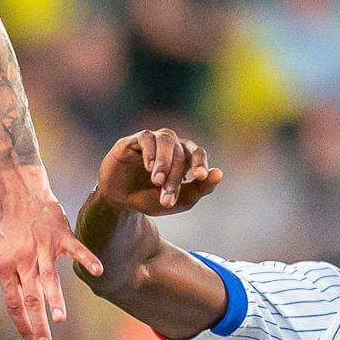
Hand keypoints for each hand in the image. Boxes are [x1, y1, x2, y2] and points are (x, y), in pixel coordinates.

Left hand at [0, 165, 106, 339]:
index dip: (22, 323)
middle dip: (37, 323)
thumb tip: (16, 302)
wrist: (19, 193)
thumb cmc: (8, 226)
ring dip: (55, 300)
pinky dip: (86, 258)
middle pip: (30, 297)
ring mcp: (42, 248)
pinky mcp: (60, 235)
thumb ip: (8, 276)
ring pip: (49, 278)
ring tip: (60, 320)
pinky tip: (98, 271)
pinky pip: (76, 249)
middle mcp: (23, 260)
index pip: (13, 303)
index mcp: (5, 267)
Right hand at [92, 127, 224, 215]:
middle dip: (174, 177)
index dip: (200, 162)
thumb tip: (219, 173)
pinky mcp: (132, 141)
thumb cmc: (151, 198)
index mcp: (183, 157)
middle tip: (167, 198)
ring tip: (157, 181)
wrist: (120, 202)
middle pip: (180, 153)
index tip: (200, 176)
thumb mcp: (179, 200)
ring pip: (166, 139)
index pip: (197, 153)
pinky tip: (149, 167)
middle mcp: (169, 145)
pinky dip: (150, 151)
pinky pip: (145, 138)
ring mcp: (151, 141)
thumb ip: (201, 189)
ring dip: (164, 161)